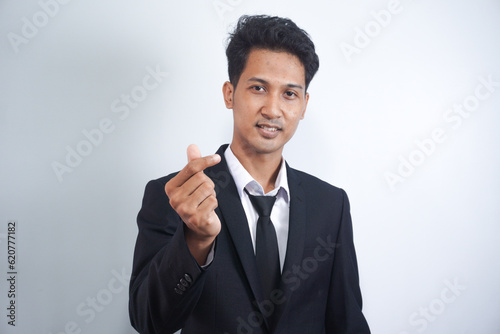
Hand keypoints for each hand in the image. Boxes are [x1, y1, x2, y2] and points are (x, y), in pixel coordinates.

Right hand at [164, 144, 220, 263]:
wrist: (200, 227)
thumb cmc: (196, 201)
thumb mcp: (192, 182)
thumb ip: (192, 165)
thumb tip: (192, 146)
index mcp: (171, 188)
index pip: (191, 168)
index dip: (206, 160)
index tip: (217, 158)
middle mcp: (174, 199)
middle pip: (202, 178)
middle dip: (208, 184)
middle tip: (203, 195)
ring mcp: (185, 210)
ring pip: (209, 188)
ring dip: (212, 194)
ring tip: (205, 202)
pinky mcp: (197, 218)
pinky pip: (213, 200)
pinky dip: (214, 204)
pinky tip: (208, 210)